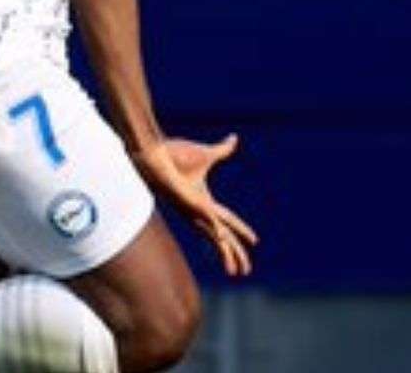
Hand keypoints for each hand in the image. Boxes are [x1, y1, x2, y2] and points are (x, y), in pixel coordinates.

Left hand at [132, 134, 257, 276]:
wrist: (155, 152)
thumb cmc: (174, 155)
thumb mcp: (206, 154)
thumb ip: (223, 150)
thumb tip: (234, 139)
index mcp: (204, 202)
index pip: (227, 221)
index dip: (241, 231)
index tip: (255, 242)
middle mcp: (198, 210)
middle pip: (222, 237)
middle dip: (235, 254)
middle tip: (245, 271)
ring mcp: (192, 208)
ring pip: (214, 235)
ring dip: (225, 252)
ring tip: (235, 271)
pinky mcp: (186, 201)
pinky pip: (204, 216)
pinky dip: (214, 227)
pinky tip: (222, 239)